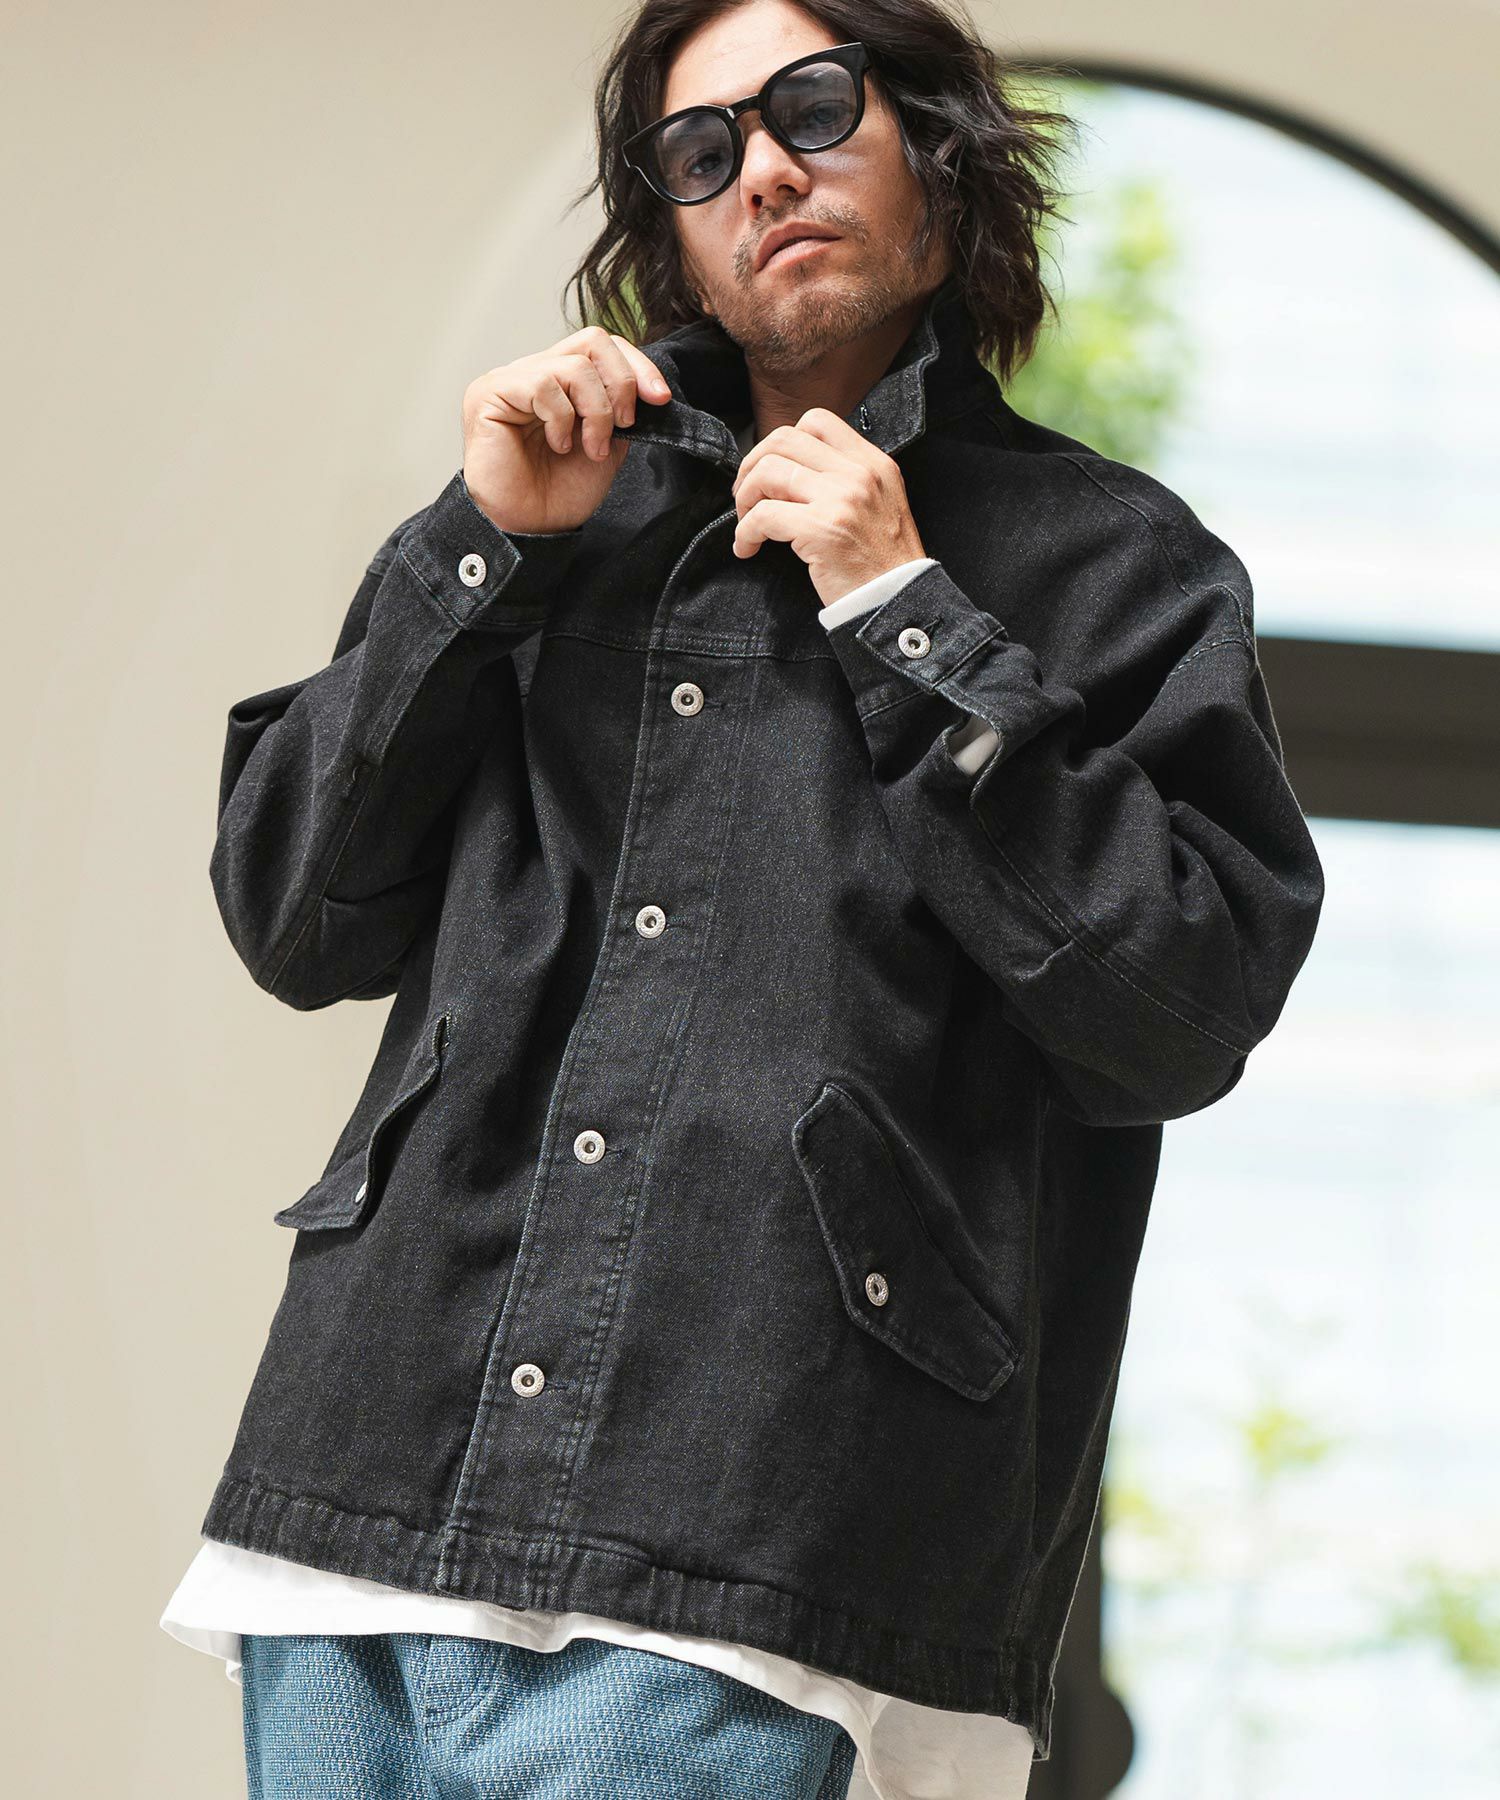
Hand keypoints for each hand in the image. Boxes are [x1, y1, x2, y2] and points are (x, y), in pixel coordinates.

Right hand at [462, 326, 672, 534]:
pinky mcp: (490, 392)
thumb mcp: (607, 444)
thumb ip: (619, 409)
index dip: (637, 366)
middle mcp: (535, 371)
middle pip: (593, 341)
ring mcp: (511, 379)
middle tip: (624, 423)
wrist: (532, 528)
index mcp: (561, 381)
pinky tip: (558, 445)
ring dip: (596, 411)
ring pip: (574, 365)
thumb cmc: (560, 493)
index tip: (660, 399)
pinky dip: (561, 419)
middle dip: (622, 382)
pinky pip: (542, 385)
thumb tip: (646, 386)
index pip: (603, 346)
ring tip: (590, 448)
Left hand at [729, 408, 927, 606]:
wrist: (899, 600)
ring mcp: (840, 499)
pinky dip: (745, 532)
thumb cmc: (883, 562)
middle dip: (752, 466)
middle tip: (746, 496)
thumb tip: (791, 471)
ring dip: (745, 498)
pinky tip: (747, 547)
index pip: (816, 422)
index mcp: (873, 462)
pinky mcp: (821, 529)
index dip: (781, 443)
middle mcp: (858, 473)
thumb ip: (846, 480)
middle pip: (783, 440)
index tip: (770, 470)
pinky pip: (763, 516)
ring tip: (747, 523)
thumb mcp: (879, 503)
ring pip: (767, 472)